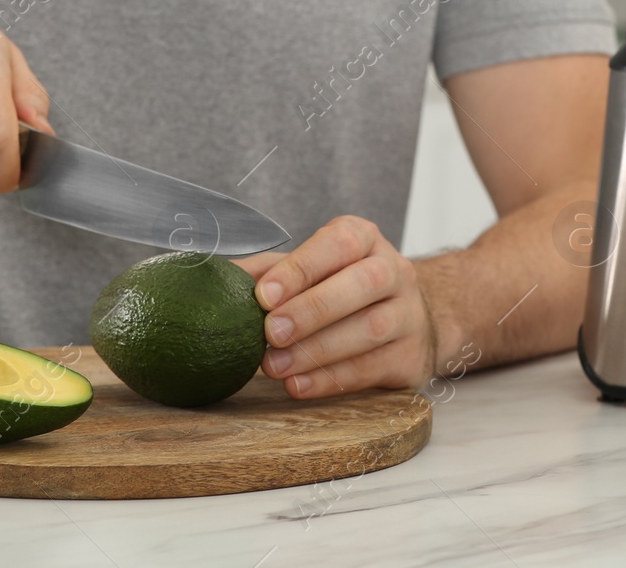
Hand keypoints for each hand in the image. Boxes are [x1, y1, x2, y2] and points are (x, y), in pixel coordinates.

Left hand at [232, 216, 436, 398]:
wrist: (406, 318)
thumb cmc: (342, 288)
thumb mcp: (308, 270)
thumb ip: (265, 272)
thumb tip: (213, 278)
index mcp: (363, 239)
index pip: (338, 244)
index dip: (301, 268)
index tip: (264, 295)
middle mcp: (394, 270)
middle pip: (361, 284)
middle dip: (312, 309)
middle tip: (271, 332)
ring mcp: (409, 314)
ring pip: (370, 329)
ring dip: (317, 350)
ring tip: (274, 366)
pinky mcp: (411, 355)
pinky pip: (372, 368)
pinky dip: (331, 379)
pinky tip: (298, 384)